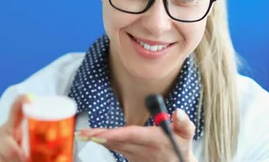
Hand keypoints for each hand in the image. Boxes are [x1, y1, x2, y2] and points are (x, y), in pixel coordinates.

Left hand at [78, 109, 197, 161]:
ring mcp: (134, 155)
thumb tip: (179, 112)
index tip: (101, 133)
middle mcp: (140, 149)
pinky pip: (115, 148)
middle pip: (116, 141)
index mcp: (152, 141)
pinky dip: (104, 142)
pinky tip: (92, 137)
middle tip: (82, 133)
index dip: (115, 134)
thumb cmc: (180, 148)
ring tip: (82, 134)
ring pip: (113, 145)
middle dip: (99, 137)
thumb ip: (184, 123)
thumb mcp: (186, 135)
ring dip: (98, 139)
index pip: (131, 136)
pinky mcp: (130, 157)